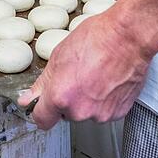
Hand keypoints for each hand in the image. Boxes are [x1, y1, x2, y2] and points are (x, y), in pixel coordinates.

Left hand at [18, 8, 153, 128]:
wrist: (128, 37)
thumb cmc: (96, 40)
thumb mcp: (59, 56)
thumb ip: (43, 84)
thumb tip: (29, 98)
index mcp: (60, 97)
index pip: (41, 120)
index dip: (41, 110)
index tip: (43, 105)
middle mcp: (80, 111)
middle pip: (65, 114)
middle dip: (68, 99)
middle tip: (77, 76)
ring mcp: (101, 114)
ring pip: (86, 112)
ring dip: (88, 100)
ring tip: (95, 75)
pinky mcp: (118, 113)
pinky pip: (104, 111)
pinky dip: (105, 100)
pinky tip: (107, 80)